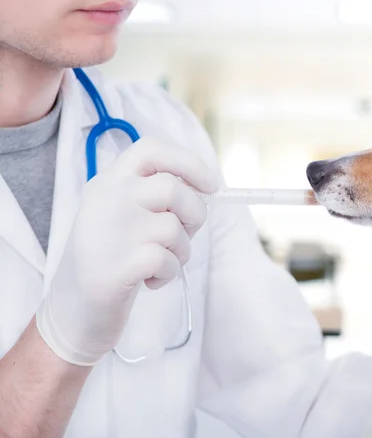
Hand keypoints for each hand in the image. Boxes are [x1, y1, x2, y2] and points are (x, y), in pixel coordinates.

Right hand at [36, 138, 218, 365]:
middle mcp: (105, 198)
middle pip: (173, 188)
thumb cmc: (112, 258)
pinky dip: (169, 273)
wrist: (74, 309)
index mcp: (108, 181)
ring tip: (164, 262)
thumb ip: (155, 197)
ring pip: (173, 227)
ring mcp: (107, 230)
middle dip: (195, 213)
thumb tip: (206, 190)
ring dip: (182, 250)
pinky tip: (152, 280)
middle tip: (187, 234)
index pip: (150, 149)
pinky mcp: (114, 265)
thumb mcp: (124, 215)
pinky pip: (167, 259)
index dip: (188, 162)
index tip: (211, 185)